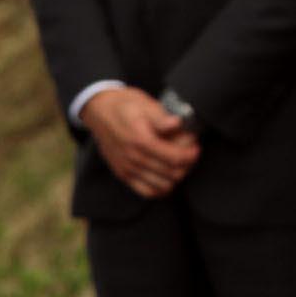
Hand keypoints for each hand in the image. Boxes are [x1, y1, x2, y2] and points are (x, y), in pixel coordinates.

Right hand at [82, 87, 200, 198]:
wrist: (99, 110)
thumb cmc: (125, 105)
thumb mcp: (145, 105)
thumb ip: (162, 118)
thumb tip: (177, 124)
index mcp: (140, 141)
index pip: (174, 158)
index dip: (190, 154)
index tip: (196, 147)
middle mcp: (133, 159)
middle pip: (171, 173)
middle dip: (187, 164)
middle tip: (190, 152)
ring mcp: (127, 169)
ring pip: (162, 186)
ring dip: (176, 176)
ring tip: (180, 162)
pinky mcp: (123, 174)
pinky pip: (146, 192)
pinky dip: (161, 188)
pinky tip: (167, 176)